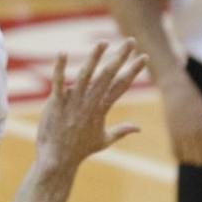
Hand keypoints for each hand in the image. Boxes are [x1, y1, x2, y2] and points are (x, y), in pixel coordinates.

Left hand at [35, 41, 146, 172]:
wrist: (58, 161)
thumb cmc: (80, 150)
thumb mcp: (105, 140)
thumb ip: (122, 131)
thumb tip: (138, 128)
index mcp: (102, 108)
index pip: (122, 85)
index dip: (134, 70)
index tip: (144, 57)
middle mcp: (90, 102)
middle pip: (108, 75)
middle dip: (121, 57)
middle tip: (131, 41)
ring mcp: (73, 102)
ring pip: (86, 75)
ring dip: (95, 57)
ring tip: (104, 42)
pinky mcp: (57, 102)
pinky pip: (58, 82)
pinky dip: (59, 68)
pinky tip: (62, 53)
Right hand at [161, 71, 201, 165]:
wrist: (177, 89)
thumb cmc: (196, 101)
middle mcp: (194, 133)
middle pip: (199, 158)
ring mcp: (181, 134)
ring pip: (187, 157)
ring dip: (190, 160)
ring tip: (194, 160)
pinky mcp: (171, 133)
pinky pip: (175, 152)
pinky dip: (179, 156)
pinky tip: (183, 155)